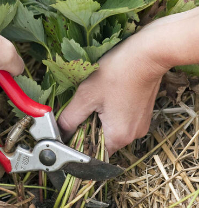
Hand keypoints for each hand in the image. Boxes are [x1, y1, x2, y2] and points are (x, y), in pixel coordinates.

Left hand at [58, 28, 168, 155]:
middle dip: (88, 130)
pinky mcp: (142, 115)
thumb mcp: (86, 96)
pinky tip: (107, 98)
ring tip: (96, 101)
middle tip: (83, 110)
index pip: (92, 152)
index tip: (71, 130)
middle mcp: (132, 136)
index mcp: (118, 137)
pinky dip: (111, 115)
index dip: (78, 143)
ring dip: (99, 121)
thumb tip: (60, 132)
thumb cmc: (117, 73)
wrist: (147, 54)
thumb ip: (70, 118)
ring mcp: (140, 126)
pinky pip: (122, 122)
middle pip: (102, 142)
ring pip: (111, 131)